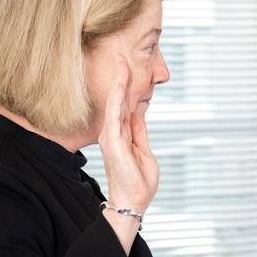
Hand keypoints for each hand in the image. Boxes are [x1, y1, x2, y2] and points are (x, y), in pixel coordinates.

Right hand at [98, 55, 158, 211]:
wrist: (133, 201)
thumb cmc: (138, 181)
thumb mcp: (144, 150)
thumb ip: (139, 130)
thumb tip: (139, 110)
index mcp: (122, 134)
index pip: (125, 105)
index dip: (128, 86)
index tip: (129, 68)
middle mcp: (114, 132)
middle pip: (118, 99)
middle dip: (121, 77)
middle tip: (122, 56)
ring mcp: (112, 135)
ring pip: (115, 102)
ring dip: (119, 81)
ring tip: (121, 61)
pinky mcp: (113, 140)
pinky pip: (115, 112)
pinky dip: (118, 95)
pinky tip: (121, 81)